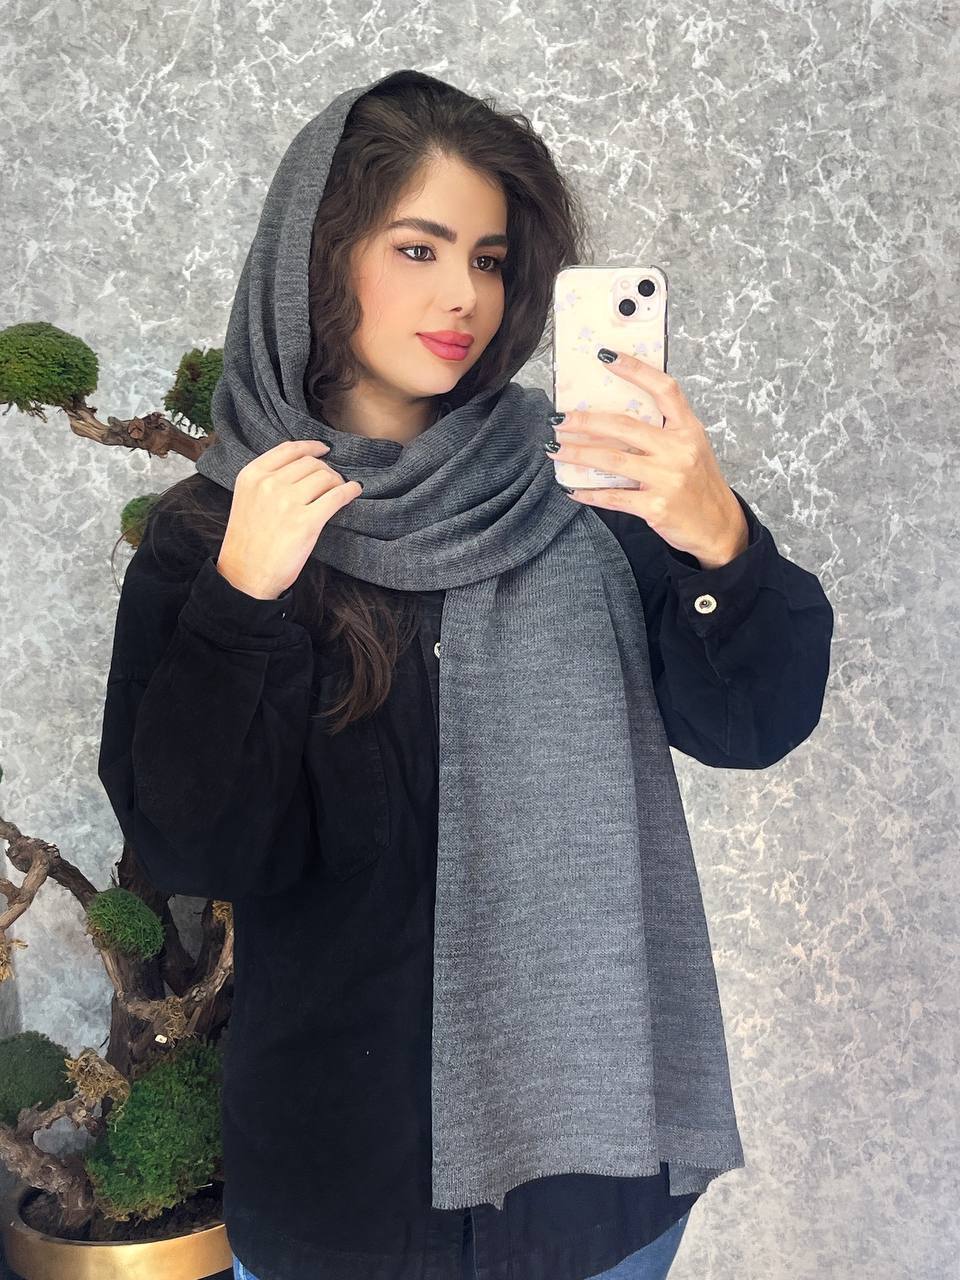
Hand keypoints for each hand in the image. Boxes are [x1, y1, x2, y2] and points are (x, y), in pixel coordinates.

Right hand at [217, 440, 362, 599]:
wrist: (245, 575)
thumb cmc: (248, 542)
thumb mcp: (247, 500)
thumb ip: (267, 481)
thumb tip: (304, 468)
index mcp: (252, 475)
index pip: (289, 449)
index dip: (311, 447)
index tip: (324, 449)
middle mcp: (269, 484)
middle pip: (311, 463)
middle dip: (326, 470)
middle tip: (331, 482)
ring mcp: (288, 502)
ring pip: (326, 476)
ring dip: (337, 482)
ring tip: (339, 491)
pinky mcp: (306, 522)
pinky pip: (337, 496)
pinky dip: (350, 491)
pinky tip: (354, 491)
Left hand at [547, 348, 748, 568]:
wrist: (718, 527)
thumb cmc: (699, 483)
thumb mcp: (691, 448)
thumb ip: (663, 431)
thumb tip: (614, 417)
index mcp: (688, 429)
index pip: (663, 389)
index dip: (635, 369)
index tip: (606, 356)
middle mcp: (679, 450)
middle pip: (624, 426)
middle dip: (584, 421)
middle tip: (558, 419)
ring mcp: (668, 479)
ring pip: (611, 460)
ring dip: (577, 453)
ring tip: (554, 449)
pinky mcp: (656, 507)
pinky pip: (613, 497)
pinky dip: (588, 493)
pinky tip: (571, 488)